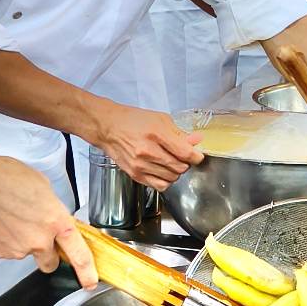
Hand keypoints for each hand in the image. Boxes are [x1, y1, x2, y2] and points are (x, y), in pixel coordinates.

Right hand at [0, 146, 96, 286]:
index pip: (77, 251)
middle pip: (49, 262)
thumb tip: (52, 219)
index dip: (86, 270)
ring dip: (22, 240)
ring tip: (11, 216)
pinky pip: (7, 250)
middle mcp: (38, 240)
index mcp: (55, 220)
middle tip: (36, 232)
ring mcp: (17, 249)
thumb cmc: (4, 177)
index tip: (90, 281)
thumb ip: (52, 209)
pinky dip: (5, 240)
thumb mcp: (42, 185)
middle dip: (46, 252)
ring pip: (25, 253)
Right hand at [88, 102, 203, 189]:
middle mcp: (147, 151)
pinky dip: (166, 180)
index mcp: (155, 134)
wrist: (109, 128)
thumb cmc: (133, 121)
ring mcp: (140, 165)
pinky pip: (160, 186)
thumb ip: (179, 133)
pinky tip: (163, 171)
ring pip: (172, 178)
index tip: (197, 155)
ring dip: (176, 171)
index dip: (196, 156)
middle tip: (182, 155)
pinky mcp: (136, 175)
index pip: (185, 153)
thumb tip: (196, 141)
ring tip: (171, 161)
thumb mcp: (160, 119)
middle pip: (180, 167)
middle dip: (186, 162)